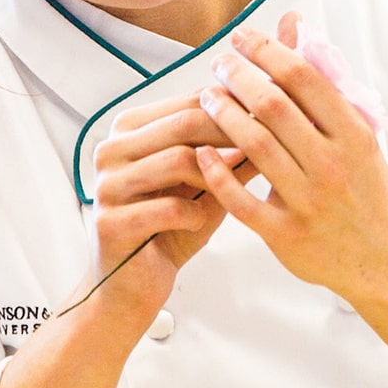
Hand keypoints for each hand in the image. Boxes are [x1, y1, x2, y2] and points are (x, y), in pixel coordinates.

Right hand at [82, 95, 256, 320]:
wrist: (133, 285)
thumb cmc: (170, 230)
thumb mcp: (208, 185)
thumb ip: (235, 154)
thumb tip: (280, 124)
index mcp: (130, 130)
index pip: (190, 102)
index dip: (238, 108)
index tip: (274, 117)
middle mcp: (112, 149)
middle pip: (185, 123)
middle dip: (233, 135)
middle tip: (267, 151)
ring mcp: (107, 185)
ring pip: (178, 160)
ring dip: (216, 178)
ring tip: (232, 194)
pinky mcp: (110, 222)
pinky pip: (169, 207)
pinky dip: (195, 214)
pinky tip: (198, 221)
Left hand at [192, 14, 387, 300]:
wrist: (381, 256)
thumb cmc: (365, 188)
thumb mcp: (359, 135)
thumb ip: (325, 86)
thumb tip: (296, 27)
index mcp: (354, 135)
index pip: (304, 78)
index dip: (267, 51)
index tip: (242, 38)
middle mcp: (332, 164)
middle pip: (274, 106)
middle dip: (238, 76)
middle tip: (219, 63)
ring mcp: (308, 201)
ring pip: (255, 146)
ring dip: (223, 114)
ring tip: (208, 97)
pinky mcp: (286, 234)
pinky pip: (242, 201)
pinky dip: (217, 173)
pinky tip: (201, 153)